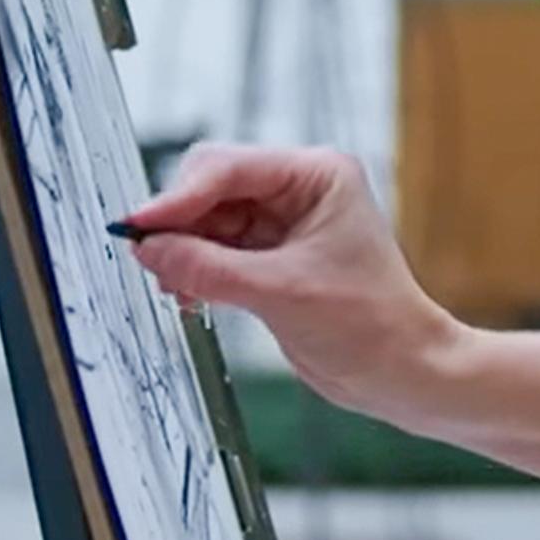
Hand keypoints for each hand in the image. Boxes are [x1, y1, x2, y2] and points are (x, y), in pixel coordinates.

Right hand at [121, 143, 463, 418]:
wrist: (401, 371)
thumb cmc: (371, 324)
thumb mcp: (281, 293)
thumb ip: (209, 268)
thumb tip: (148, 248)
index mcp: (317, 175)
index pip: (229, 168)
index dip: (178, 197)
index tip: (138, 226)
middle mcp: (299, 189)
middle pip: (211, 187)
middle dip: (178, 223)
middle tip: (149, 261)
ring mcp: (284, 222)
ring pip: (207, 221)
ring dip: (183, 251)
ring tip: (174, 286)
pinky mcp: (271, 257)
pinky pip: (215, 251)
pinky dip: (195, 270)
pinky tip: (187, 295)